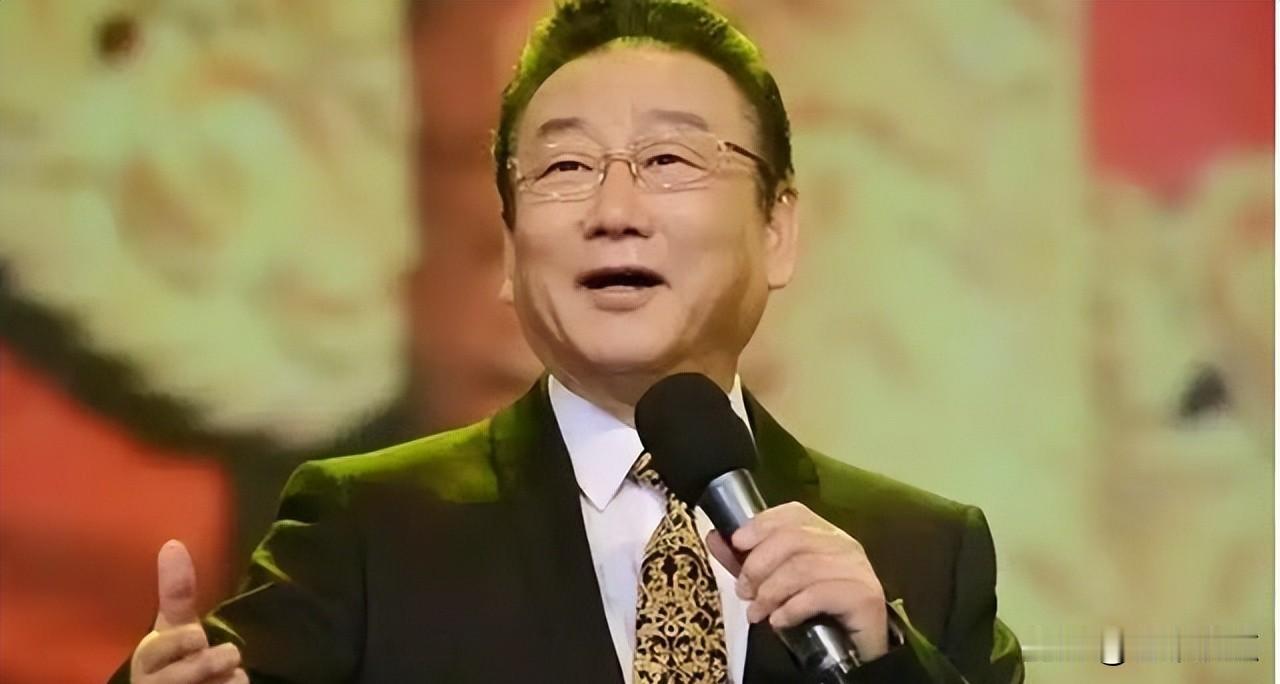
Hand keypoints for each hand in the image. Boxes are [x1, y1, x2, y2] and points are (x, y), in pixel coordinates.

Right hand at [130, 540, 245, 683]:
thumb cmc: (174, 661)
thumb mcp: (175, 628)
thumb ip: (176, 593)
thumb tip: (173, 544)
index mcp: (148, 658)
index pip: (158, 649)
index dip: (181, 642)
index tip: (196, 637)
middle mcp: (153, 682)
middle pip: (192, 669)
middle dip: (214, 660)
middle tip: (226, 656)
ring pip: (218, 683)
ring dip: (231, 677)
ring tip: (226, 675)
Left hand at [706, 502, 889, 661]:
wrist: (854, 655)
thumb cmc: (814, 614)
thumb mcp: (775, 584)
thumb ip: (748, 562)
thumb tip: (715, 537)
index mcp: (826, 535)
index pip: (794, 513)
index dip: (762, 523)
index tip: (737, 543)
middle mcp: (845, 545)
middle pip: (794, 538)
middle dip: (758, 564)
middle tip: (743, 591)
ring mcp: (857, 570)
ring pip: (803, 567)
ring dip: (770, 592)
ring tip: (756, 612)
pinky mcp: (864, 597)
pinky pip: (819, 594)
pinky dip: (791, 608)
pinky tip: (778, 622)